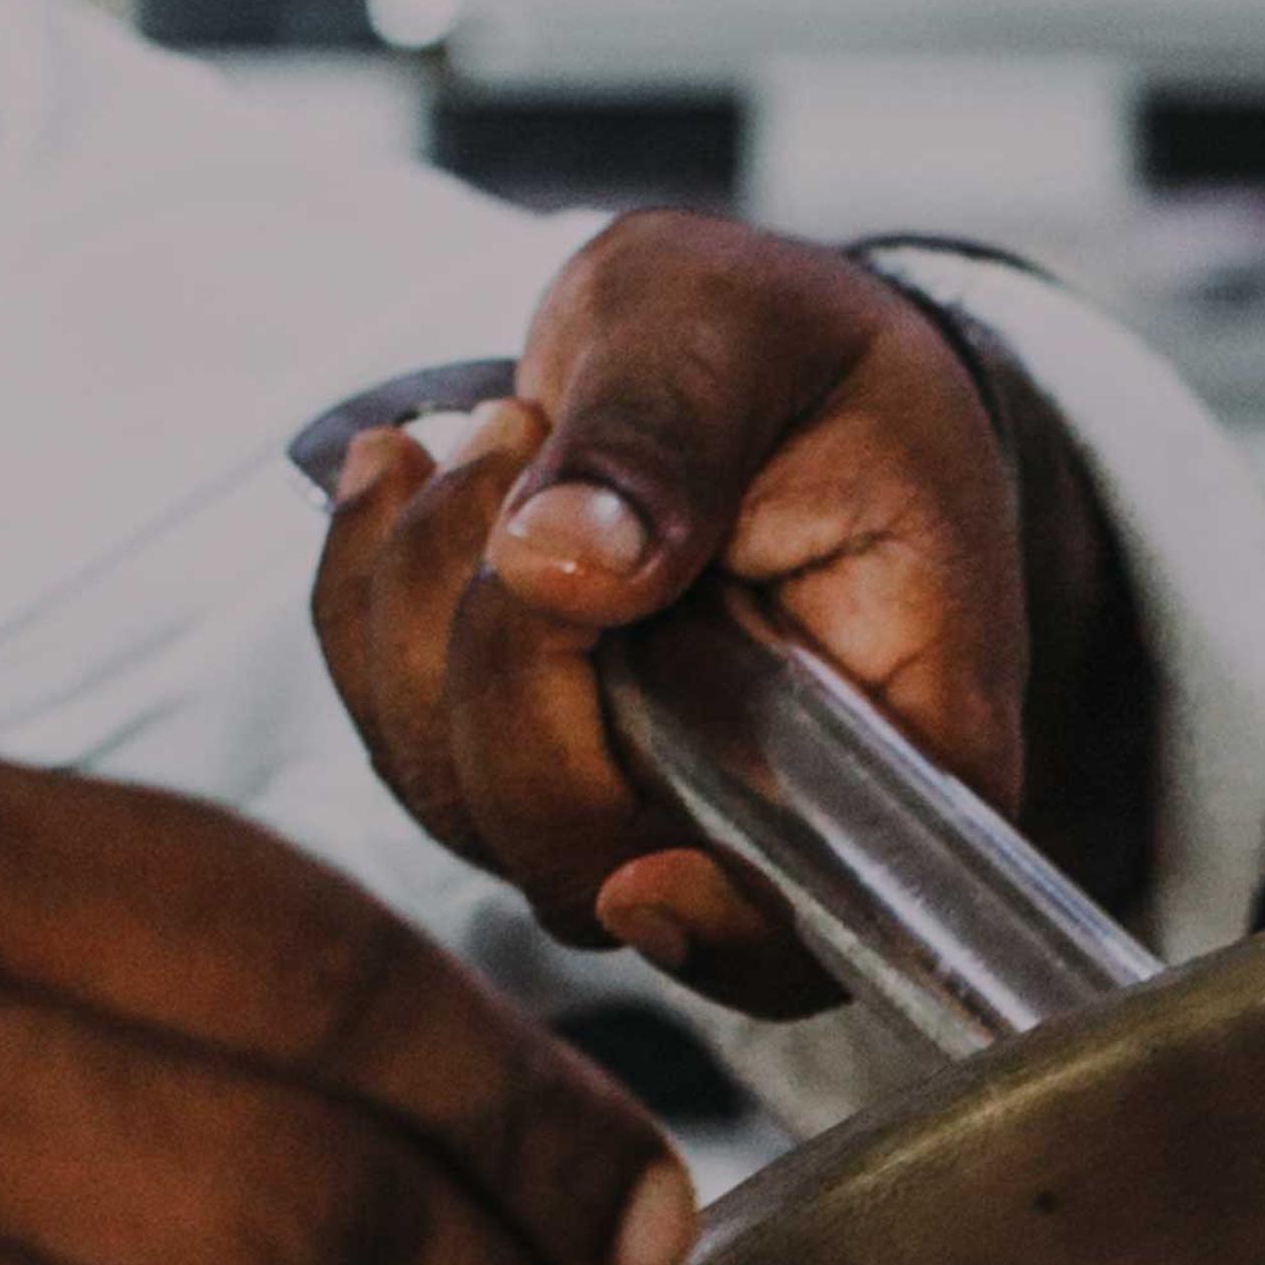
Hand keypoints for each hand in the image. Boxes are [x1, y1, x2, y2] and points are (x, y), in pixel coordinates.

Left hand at [312, 212, 1147, 1016]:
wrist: (737, 351)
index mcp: (900, 737)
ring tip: (494, 433)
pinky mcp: (530, 763)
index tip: (642, 876)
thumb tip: (564, 564)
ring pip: (477, 813)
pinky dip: (365, 600)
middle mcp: (766, 812)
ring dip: (421, 615)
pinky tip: (407, 471)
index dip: (734, 936)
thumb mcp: (748, 328)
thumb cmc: (791, 346)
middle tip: (525, 447)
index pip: (839, 921)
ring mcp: (635, 803)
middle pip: (602, 869)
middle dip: (508, 677)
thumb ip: (670, 428)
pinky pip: (401, 737)